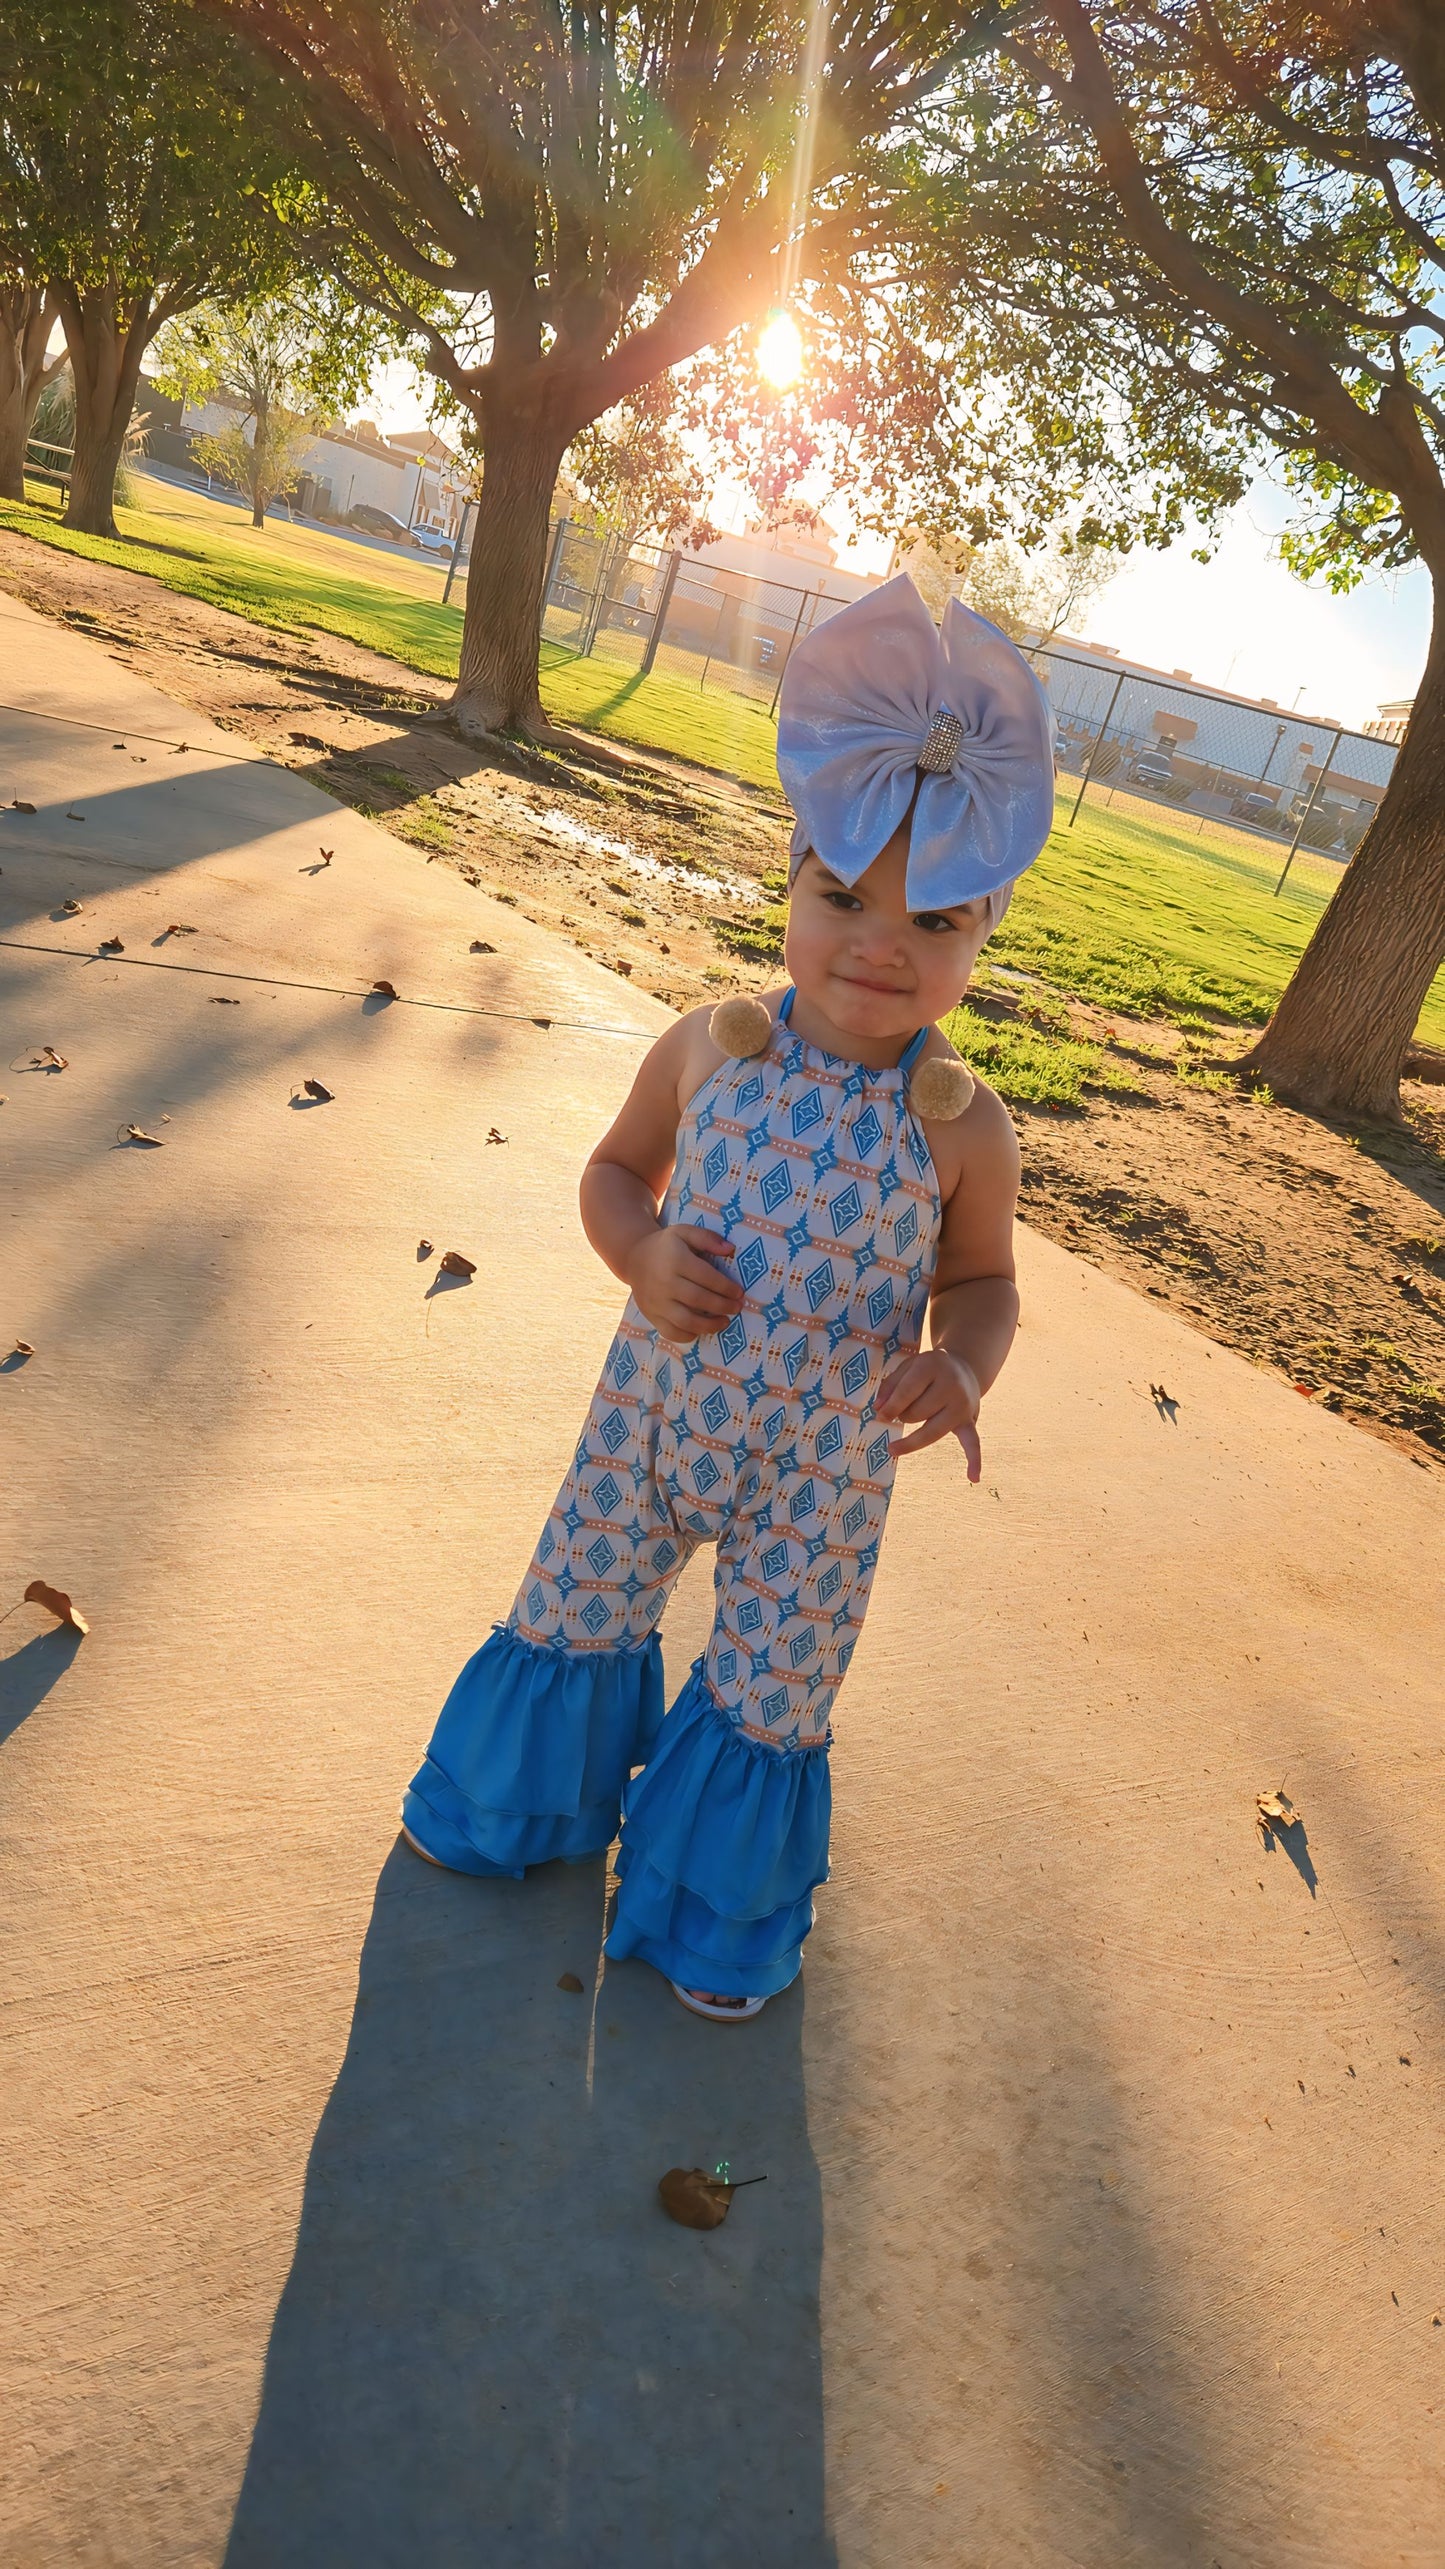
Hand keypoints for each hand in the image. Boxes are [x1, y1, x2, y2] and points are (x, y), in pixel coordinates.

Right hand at [626, 1225, 743, 1343]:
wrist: (634, 1258)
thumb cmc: (666, 1246)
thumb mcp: (684, 1232)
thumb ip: (707, 1238)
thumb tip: (730, 1249)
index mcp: (675, 1260)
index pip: (706, 1277)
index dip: (726, 1287)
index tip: (739, 1293)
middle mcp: (664, 1282)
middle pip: (699, 1300)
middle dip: (723, 1306)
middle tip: (737, 1307)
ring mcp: (656, 1302)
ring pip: (686, 1320)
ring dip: (710, 1325)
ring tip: (725, 1322)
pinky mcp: (650, 1315)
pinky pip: (671, 1332)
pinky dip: (689, 1335)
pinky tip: (701, 1329)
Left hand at [875, 1348, 982, 1477]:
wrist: (964, 1368)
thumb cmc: (927, 1370)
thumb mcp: (907, 1367)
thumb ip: (890, 1386)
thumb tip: (879, 1411)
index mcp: (933, 1366)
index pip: (907, 1391)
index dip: (890, 1406)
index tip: (880, 1416)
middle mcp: (951, 1385)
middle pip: (917, 1414)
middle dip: (904, 1415)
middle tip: (905, 1408)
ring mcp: (962, 1405)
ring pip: (930, 1432)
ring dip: (914, 1435)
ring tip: (908, 1427)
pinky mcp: (969, 1421)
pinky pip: (973, 1443)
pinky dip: (974, 1460)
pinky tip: (973, 1477)